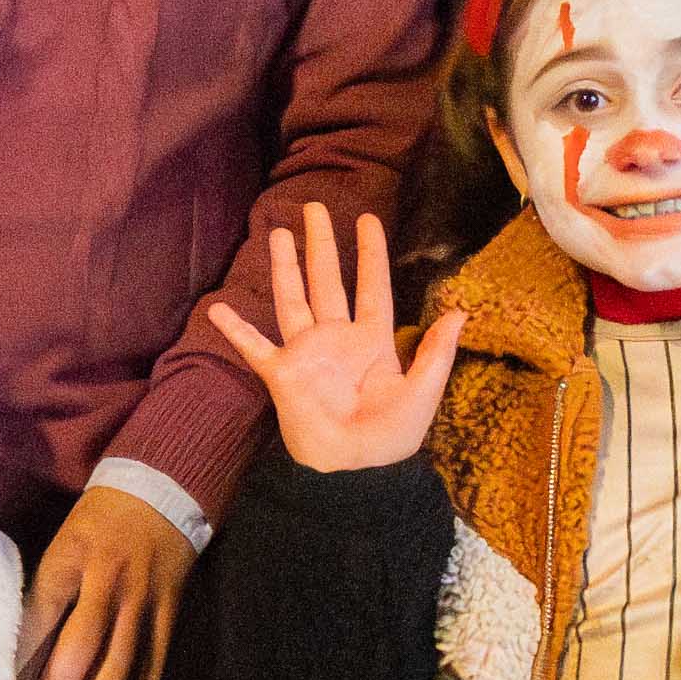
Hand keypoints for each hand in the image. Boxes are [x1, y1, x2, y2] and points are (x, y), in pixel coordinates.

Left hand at [20, 485, 192, 679]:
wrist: (159, 492)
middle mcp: (108, 581)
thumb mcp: (63, 543)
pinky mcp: (169, 610)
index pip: (43, 610)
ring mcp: (142, 599)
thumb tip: (24, 646)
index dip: (25, 649)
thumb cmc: (99, 522)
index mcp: (72, 560)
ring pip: (123, 655)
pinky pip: (156, 658)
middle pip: (84, 640)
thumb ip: (48, 589)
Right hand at [204, 205, 462, 473]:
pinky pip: (255, 347)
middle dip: (322, 244)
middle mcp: (337, 339)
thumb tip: (461, 311)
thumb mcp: (423, 391)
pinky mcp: (283, 374)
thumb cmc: (392, 436)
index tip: (369, 219)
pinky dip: (237, 330)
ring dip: (285, 267)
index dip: (371, 253)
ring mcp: (307, 354)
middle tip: (313, 207)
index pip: (373, 286)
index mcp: (373, 341)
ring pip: (293, 299)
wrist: (355, 472)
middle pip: (328, 281)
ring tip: (278, 233)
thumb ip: (437, 351)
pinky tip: (219, 309)